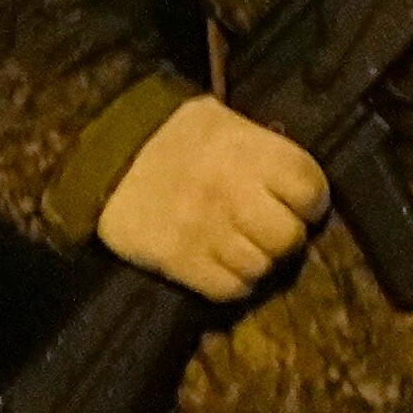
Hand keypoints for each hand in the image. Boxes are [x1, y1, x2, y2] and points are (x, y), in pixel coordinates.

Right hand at [94, 96, 326, 300]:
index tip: (296, 203)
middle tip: (266, 229)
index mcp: (249, 151)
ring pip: (260, 267)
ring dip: (255, 261)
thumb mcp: (225, 123)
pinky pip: (228, 289)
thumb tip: (300, 187)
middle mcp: (232, 191)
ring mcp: (205, 229)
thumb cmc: (176, 136)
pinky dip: (231, 282)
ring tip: (238, 246)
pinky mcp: (179, 260)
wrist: (103, 152)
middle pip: (289, 237)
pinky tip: (219, 263)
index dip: (309, 201)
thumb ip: (265, 152)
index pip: (310, 190)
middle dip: (284, 237)